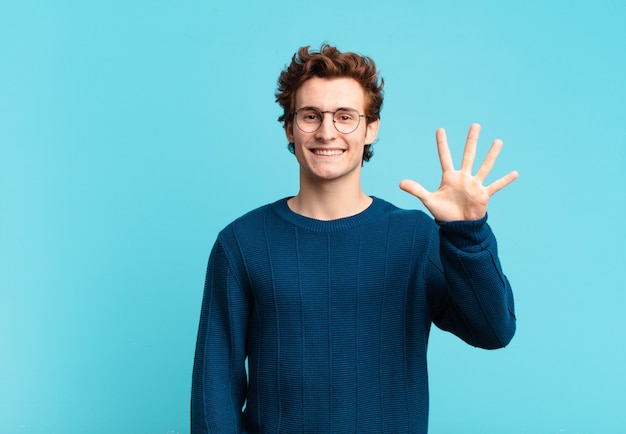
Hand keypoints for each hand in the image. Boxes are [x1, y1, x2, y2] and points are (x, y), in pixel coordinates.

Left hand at [399, 123, 518, 221]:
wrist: (457, 226)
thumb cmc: (444, 213)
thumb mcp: (429, 200)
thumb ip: (416, 190)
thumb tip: (400, 183)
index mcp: (449, 177)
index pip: (445, 157)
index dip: (442, 144)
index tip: (440, 130)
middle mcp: (463, 177)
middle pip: (468, 155)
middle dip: (471, 141)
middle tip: (475, 125)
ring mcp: (474, 185)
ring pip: (484, 166)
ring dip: (491, 155)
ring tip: (498, 141)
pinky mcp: (483, 195)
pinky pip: (495, 186)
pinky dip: (505, 180)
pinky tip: (515, 173)